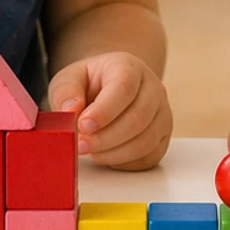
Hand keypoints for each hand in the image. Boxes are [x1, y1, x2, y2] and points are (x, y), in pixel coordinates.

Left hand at [47, 52, 171, 170]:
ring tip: (90, 152)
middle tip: (80, 145)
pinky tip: (106, 156)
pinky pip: (148, 157)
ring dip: (113, 153)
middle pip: (138, 118)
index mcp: (130, 67)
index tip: (83, 125)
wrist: (107, 90)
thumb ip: (66, 92)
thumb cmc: (90, 84)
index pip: (124, 88)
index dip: (104, 111)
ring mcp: (162, 113)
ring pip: (145, 141)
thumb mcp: (70, 79)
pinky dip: (124, 162)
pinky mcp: (162, 136)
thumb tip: (70, 110)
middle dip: (105, 138)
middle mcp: (153, 88)